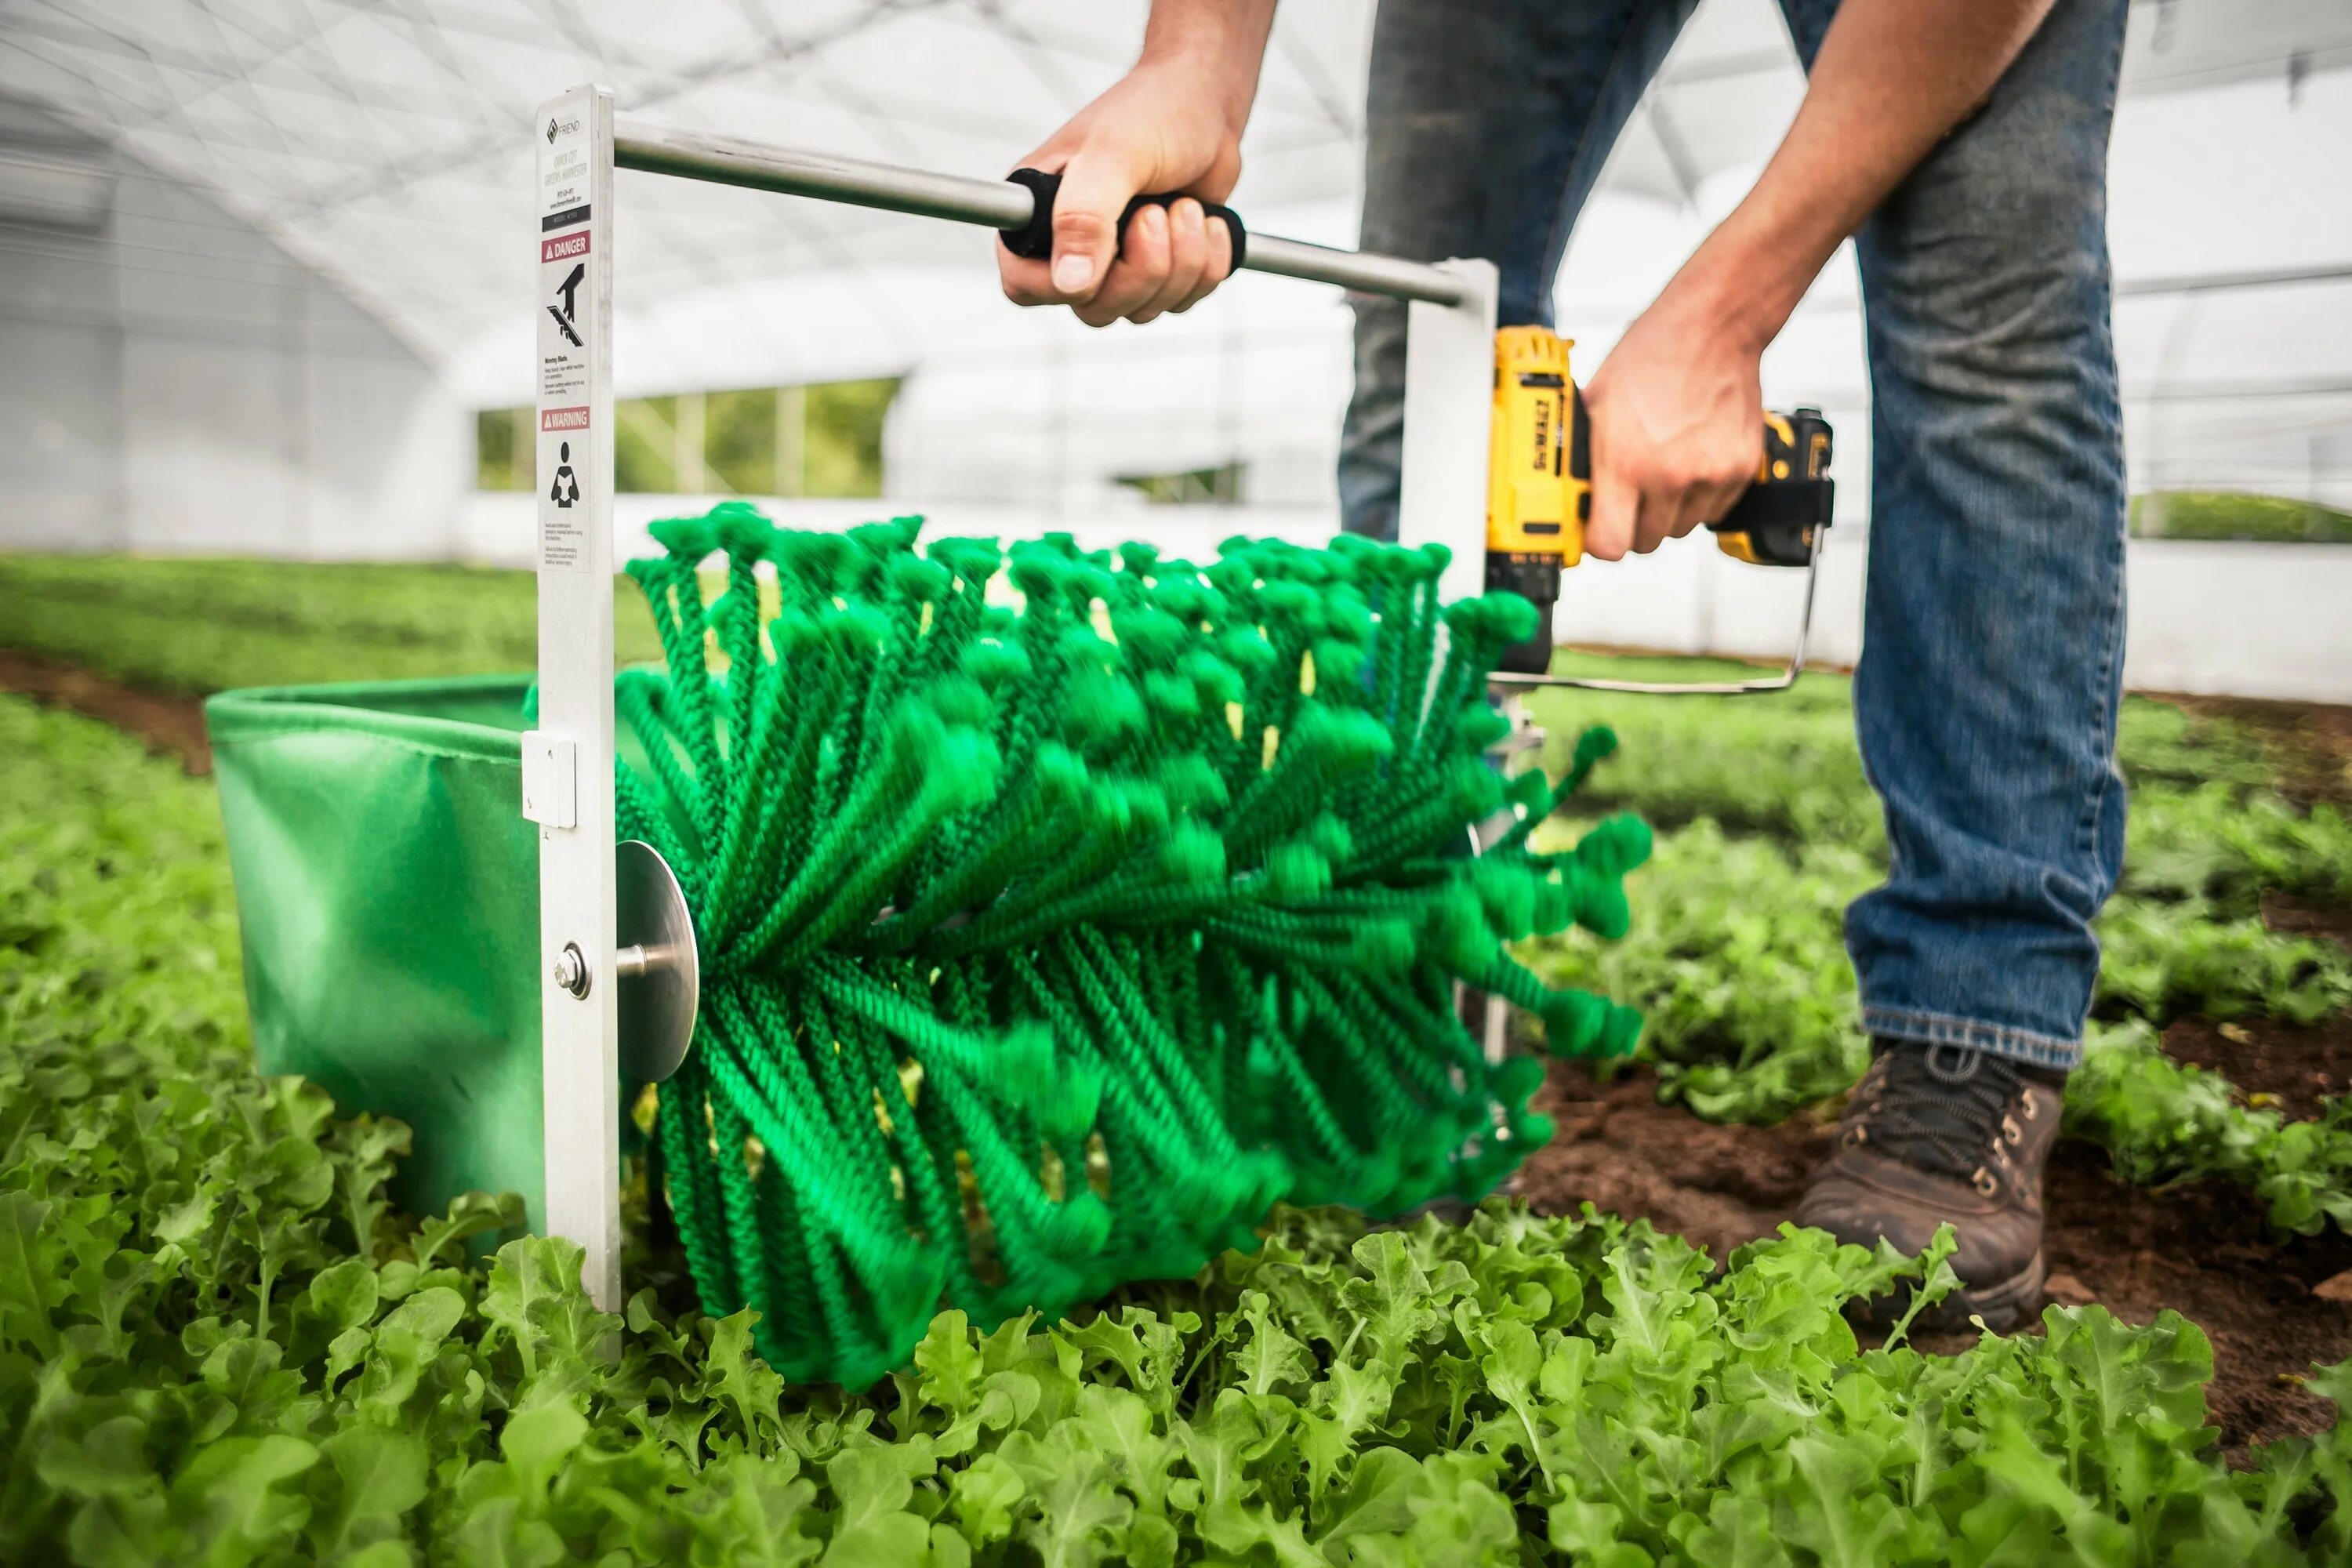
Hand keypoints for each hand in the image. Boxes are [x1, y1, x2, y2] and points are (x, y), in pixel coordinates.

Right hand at [997, 59, 1243, 326]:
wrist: (1208, 102)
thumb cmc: (1152, 113)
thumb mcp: (1113, 158)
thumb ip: (1083, 218)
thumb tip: (1069, 284)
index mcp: (1040, 212)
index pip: (1024, 284)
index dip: (1064, 286)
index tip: (1111, 247)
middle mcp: (1074, 243)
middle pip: (1095, 308)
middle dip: (1143, 270)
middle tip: (1160, 212)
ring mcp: (1119, 260)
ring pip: (1143, 309)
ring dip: (1182, 262)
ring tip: (1185, 206)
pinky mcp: (1161, 268)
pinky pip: (1182, 301)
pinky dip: (1207, 265)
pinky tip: (1207, 221)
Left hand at [1581, 289, 1766, 558]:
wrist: (1712, 328)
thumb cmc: (1649, 358)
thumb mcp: (1594, 405)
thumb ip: (1583, 458)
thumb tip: (1568, 498)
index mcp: (1625, 461)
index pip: (1610, 545)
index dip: (1600, 542)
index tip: (1597, 531)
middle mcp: (1669, 474)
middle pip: (1646, 543)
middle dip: (1633, 524)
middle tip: (1630, 493)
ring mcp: (1710, 474)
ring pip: (1680, 528)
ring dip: (1668, 510)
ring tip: (1663, 467)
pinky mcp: (1741, 470)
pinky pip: (1713, 510)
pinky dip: (1700, 496)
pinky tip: (1691, 459)